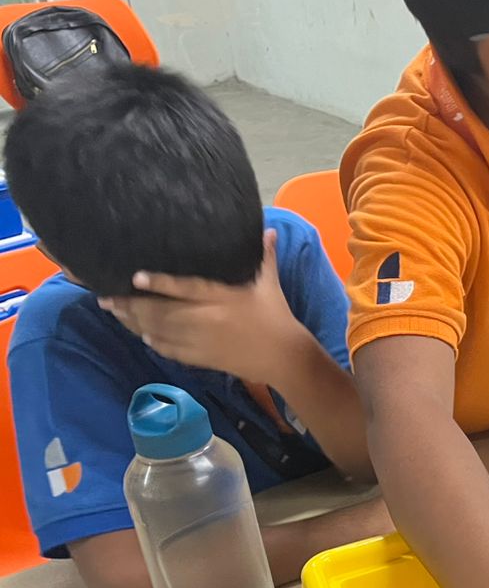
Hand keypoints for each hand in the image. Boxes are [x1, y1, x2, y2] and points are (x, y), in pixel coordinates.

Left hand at [99, 230, 305, 384]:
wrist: (284, 358)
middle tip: (105, 295)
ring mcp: (201, 341)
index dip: (158, 284)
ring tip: (112, 310)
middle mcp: (207, 319)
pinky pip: (168, 349)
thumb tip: (269, 230)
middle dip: (130, 304)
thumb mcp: (269, 285)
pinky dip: (151, 340)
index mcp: (223, 298)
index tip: (135, 277)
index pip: (185, 288)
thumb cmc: (276, 316)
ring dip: (133, 321)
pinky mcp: (200, 358)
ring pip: (158, 331)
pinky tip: (139, 333)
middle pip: (161, 312)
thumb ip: (264, 257)